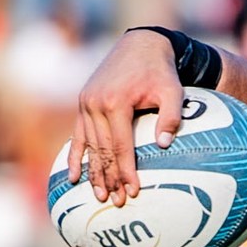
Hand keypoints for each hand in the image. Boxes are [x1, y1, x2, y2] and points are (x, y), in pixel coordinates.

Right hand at [71, 30, 182, 204]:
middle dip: (110, 179)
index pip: (120, 147)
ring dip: (93, 173)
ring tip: (100, 196)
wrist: (140, 45)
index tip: (133, 192)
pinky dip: (74, 157)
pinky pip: (77, 135)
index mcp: (116, 102)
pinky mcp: (83, 103)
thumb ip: (172, 116)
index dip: (126, 172)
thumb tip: (164, 145)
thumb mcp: (173, 90)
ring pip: (88, 147)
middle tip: (116, 202)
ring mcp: (86, 104)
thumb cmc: (160, 71)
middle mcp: (96, 104)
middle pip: (102, 151)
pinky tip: (73, 177)